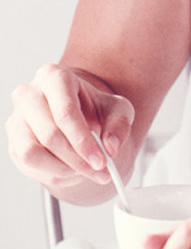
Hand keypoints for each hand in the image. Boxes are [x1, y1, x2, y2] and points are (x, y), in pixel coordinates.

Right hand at [6, 62, 134, 188]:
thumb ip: (119, 125)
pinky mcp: (13, 141)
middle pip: (50, 134)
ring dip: (62, 168)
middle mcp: (29, 93)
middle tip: (100, 172)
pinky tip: (70, 168)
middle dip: (77, 159)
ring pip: (32, 152)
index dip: (83, 140)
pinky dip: (52, 172)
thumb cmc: (95, 108)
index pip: (65, 112)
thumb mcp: (117, 110)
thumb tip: (110, 147)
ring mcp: (17, 118)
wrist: (77, 115)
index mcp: (54, 76)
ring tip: (84, 168)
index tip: (100, 161)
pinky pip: (27, 164)